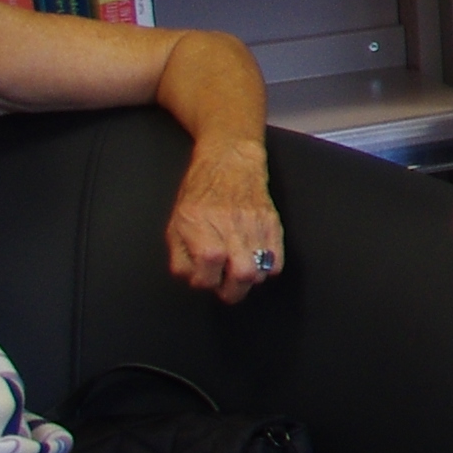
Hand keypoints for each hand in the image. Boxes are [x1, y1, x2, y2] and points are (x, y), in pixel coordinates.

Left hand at [165, 137, 284, 299]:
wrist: (230, 161)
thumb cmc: (200, 192)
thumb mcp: (176, 224)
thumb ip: (180, 256)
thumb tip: (192, 278)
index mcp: (201, 230)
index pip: (206, 275)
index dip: (204, 282)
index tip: (203, 277)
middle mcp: (230, 229)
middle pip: (242, 275)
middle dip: (233, 291)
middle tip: (226, 288)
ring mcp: (255, 225)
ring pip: (261, 270)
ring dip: (249, 279)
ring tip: (239, 271)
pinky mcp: (273, 222)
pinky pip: (277, 258)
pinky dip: (268, 267)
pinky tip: (256, 261)